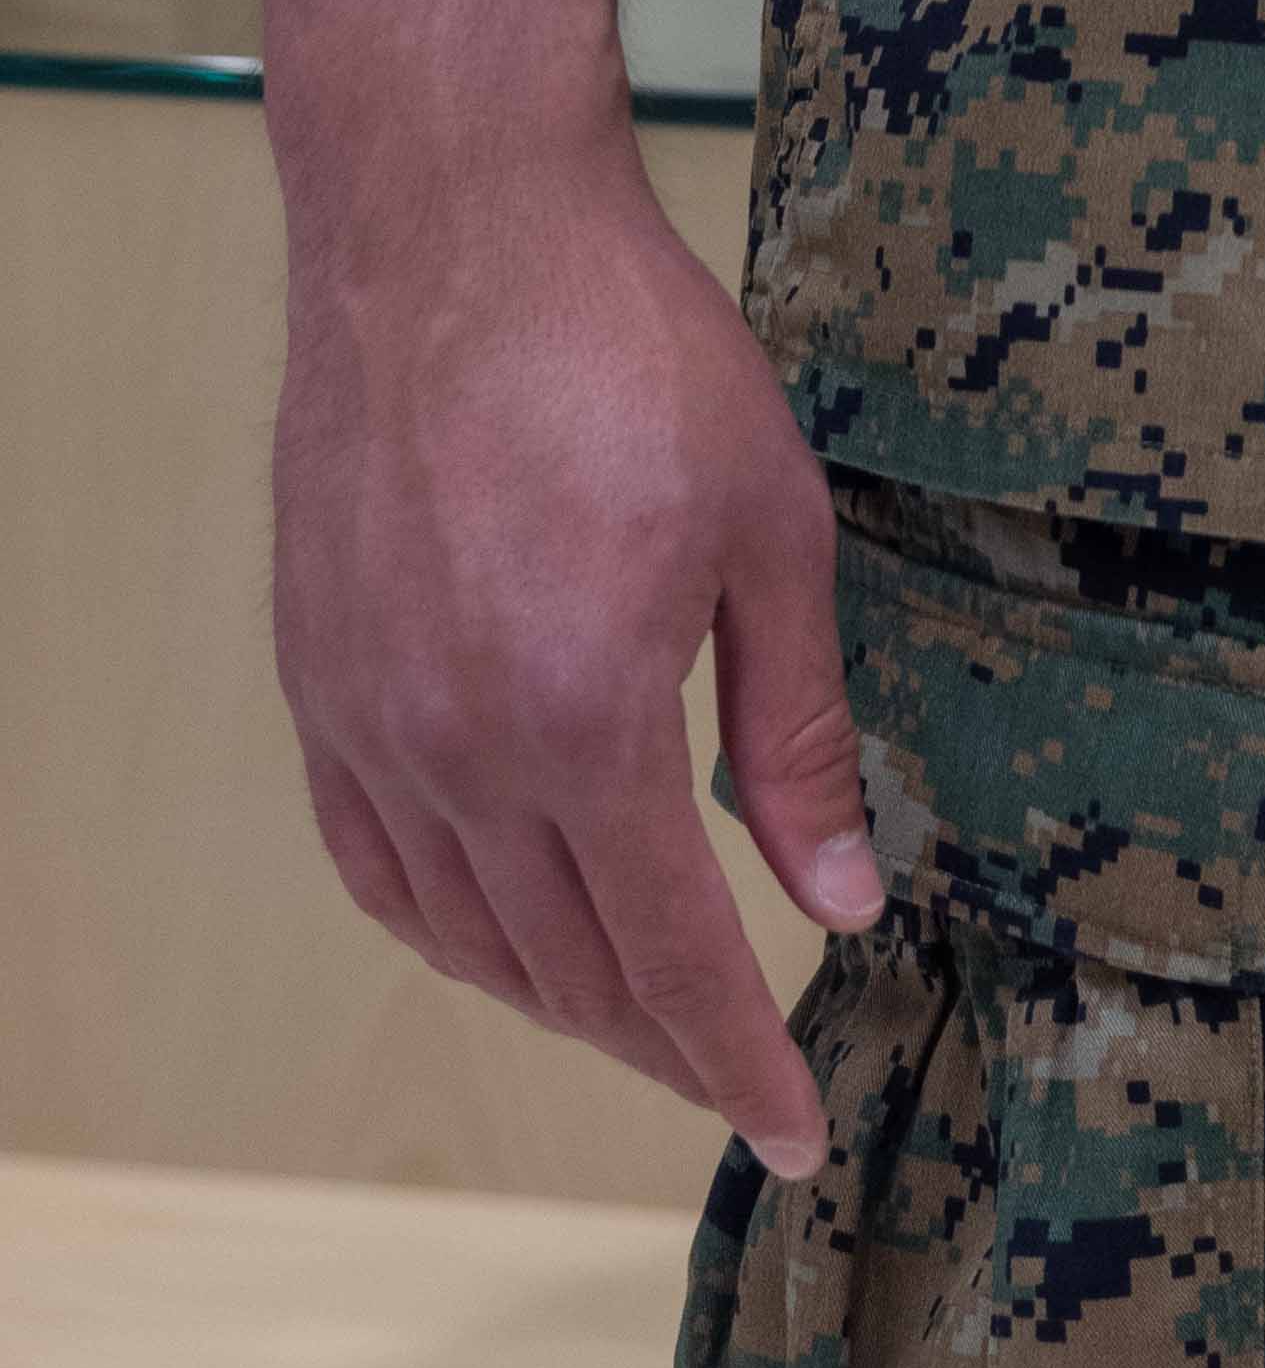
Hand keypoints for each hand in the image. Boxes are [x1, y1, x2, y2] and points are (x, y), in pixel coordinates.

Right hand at [272, 136, 877, 1172]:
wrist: (455, 234)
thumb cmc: (633, 355)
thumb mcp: (772, 532)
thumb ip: (797, 731)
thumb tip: (843, 894)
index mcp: (583, 722)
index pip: (668, 957)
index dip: (738, 1060)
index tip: (792, 1134)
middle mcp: (458, 751)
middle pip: (564, 970)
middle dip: (664, 1046)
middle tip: (741, 1076)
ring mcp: (370, 724)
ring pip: (466, 936)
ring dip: (560, 999)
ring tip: (647, 1016)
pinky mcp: (320, 685)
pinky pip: (379, 863)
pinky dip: (451, 926)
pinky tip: (508, 929)